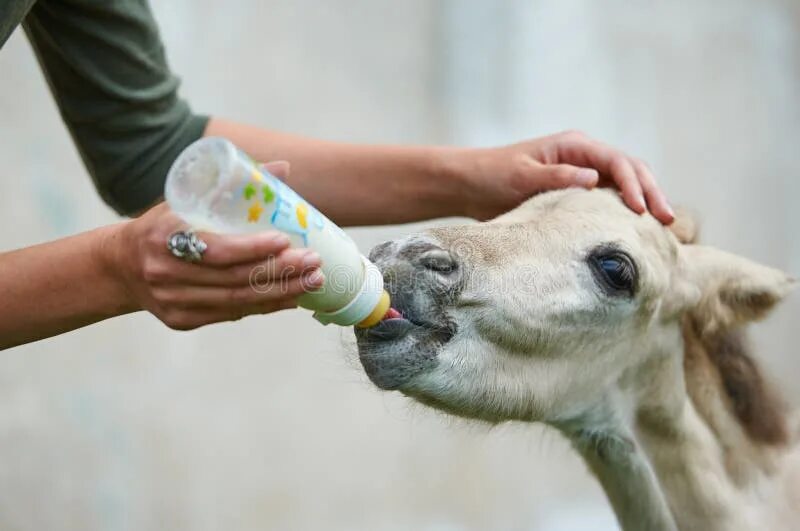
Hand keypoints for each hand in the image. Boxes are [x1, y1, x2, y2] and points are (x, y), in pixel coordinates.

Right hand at [101, 162, 323, 330]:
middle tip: (314, 262)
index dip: (253, 249)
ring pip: (237, 302)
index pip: (217, 249)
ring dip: (281, 292)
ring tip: (313, 281)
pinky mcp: (181, 320)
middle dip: (280, 271)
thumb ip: (234, 186)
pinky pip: (231, 315)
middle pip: (234, 279)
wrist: (121, 265)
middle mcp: (166, 272)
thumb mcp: (187, 199)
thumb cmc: (165, 225)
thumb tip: (284, 168)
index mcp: (166, 236)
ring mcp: (172, 300)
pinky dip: (265, 306)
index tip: (286, 240)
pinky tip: (291, 298)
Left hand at [456, 130, 673, 223]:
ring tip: (663, 227)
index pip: (616, 161)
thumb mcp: (522, 177)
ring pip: (625, 183)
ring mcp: (582, 172)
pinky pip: (609, 199)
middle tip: (668, 220)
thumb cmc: (493, 176)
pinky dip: (626, 210)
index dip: (634, 185)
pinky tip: (637, 229)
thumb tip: (594, 179)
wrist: (471, 184)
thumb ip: (557, 177)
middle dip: (651, 192)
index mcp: (574, 146)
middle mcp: (583, 156)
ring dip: (644, 201)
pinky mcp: (577, 191)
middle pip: (630, 170)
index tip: (641, 210)